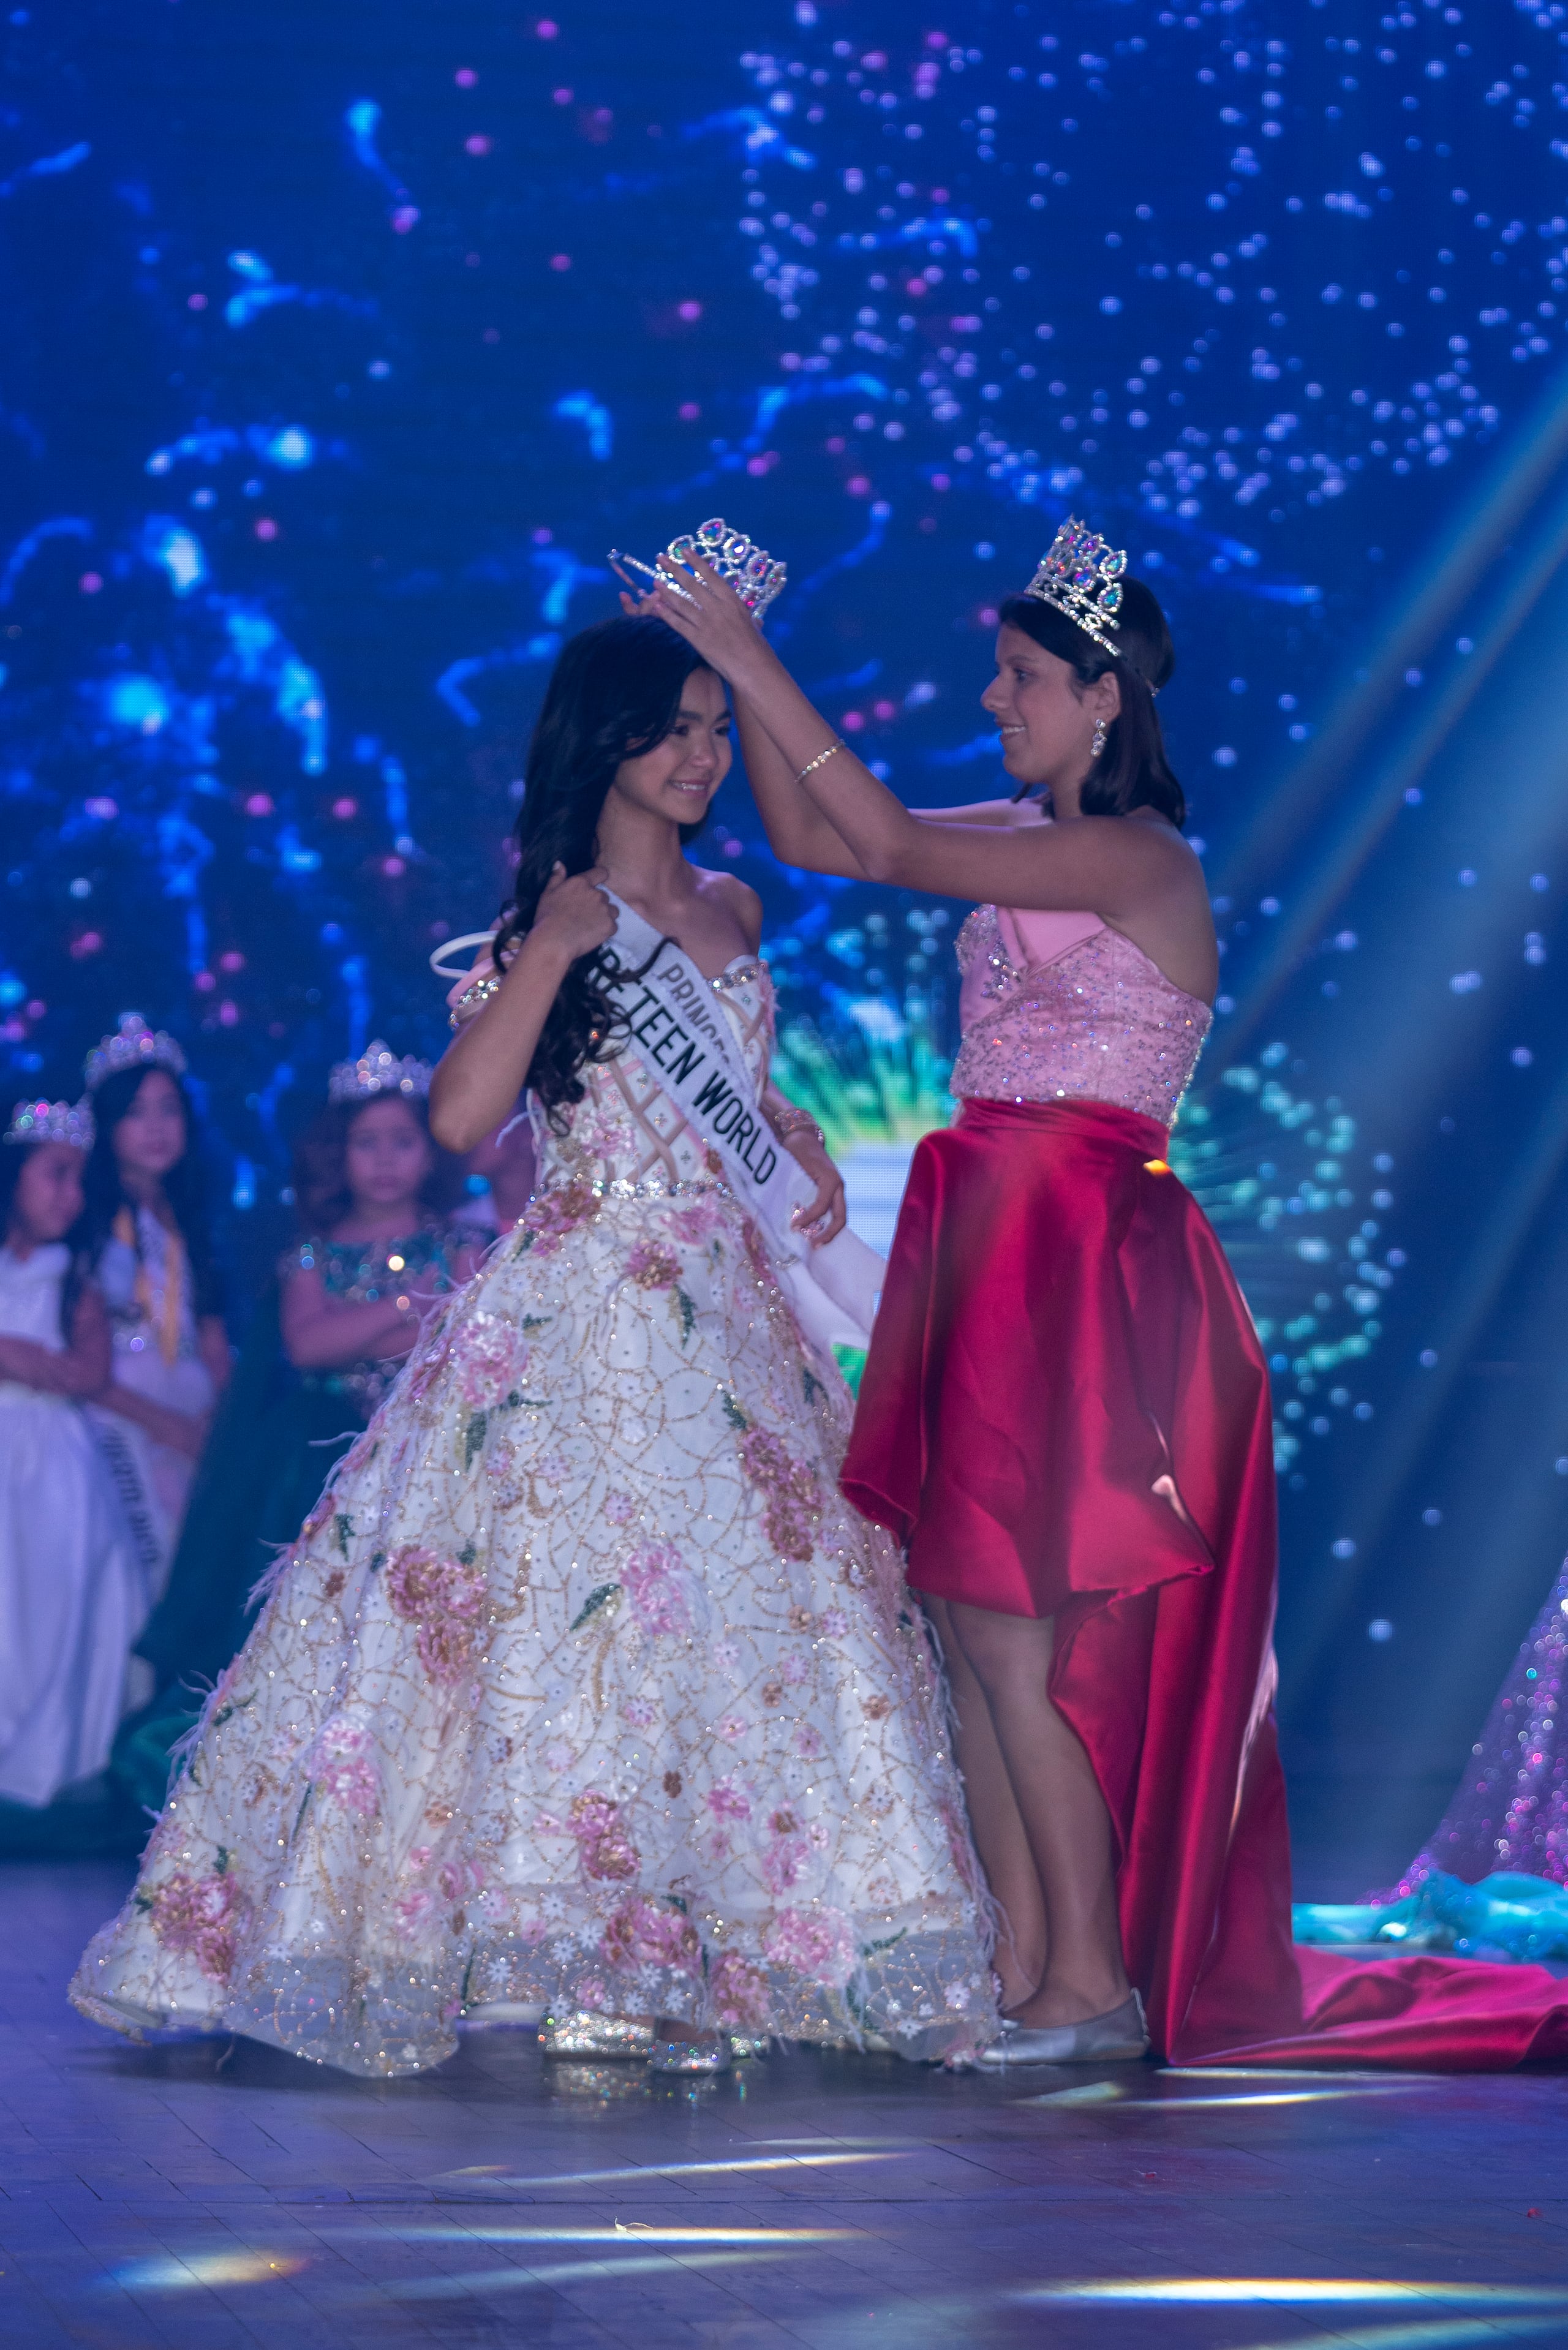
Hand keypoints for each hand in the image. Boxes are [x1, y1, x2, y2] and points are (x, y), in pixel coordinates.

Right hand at [530, 862, 615, 960]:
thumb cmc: (547, 917)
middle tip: (585, 914)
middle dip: (598, 903)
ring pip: (612, 911)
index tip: (598, 883)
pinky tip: (594, 934)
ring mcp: (605, 910)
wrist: (553, 941)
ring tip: (591, 925)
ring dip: (605, 915)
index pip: (601, 872)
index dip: (601, 876)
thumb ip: (556, 877)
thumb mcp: (547, 893)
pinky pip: (613, 926)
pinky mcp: (609, 926)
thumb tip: (559, 863)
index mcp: (582, 883)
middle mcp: (596, 894)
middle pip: (605, 896)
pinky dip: (606, 930)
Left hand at [616, 554, 772, 688]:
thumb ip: (748, 619)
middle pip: (692, 585)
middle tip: (661, 559)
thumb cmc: (758, 649)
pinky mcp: (698, 639)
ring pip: (682, 603)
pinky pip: (678, 624)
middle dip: (674, 570)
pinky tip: (656, 606)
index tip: (685, 551)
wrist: (754, 668)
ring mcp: (707, 623)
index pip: (711, 576)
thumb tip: (755, 620)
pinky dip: (666, 614)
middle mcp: (718, 608)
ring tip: (654, 582)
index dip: (696, 562)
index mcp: (733, 601)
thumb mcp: (754, 627)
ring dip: (666, 591)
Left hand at [780, 1128, 846, 1246]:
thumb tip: (786, 1211)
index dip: (808, 1219)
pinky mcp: (831, 1191)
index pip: (821, 1206)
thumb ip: (792, 1185)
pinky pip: (832, 1211)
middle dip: (828, 1234)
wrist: (803, 1137)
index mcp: (831, 1179)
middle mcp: (838, 1186)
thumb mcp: (793, 1164)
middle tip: (813, 1246)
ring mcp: (836, 1189)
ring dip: (828, 1231)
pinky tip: (813, 1231)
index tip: (793, 1227)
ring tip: (814, 1243)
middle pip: (840, 1217)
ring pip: (838, 1216)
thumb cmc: (796, 1148)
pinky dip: (825, 1223)